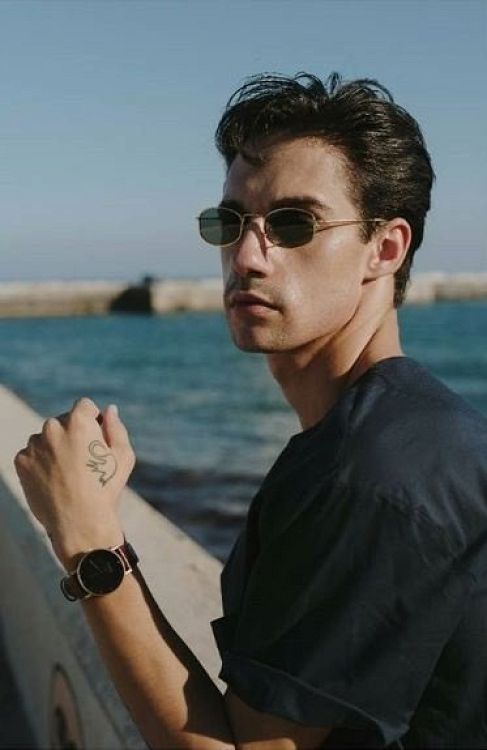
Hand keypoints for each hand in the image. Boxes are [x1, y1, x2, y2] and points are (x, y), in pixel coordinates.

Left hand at [14, 397, 135, 568]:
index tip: (94, 440)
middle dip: (72, 434)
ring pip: (45, 438)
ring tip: (67, 474)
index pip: (84, 405)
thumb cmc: (106, 488)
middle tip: (82, 462)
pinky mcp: (21, 461)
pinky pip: (32, 454)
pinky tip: (54, 480)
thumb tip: (109, 409)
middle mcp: (53, 427)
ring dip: (54, 448)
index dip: (92, 421)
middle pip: (63, 421)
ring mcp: (34, 444)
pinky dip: (40, 463)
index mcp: (79, 421)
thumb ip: (115, 428)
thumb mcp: (123, 456)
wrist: (79, 521)